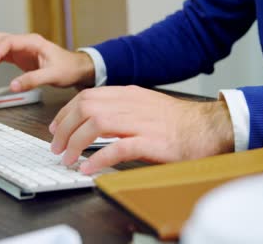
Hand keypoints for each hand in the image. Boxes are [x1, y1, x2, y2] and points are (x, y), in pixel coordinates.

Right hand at [0, 32, 94, 90]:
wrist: (77, 69)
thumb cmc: (68, 68)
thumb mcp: (52, 75)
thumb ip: (32, 80)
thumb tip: (13, 86)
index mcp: (33, 42)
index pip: (8, 42)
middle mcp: (26, 43)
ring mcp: (22, 49)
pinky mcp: (21, 58)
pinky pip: (3, 54)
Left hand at [49, 85, 234, 173]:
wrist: (206, 127)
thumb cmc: (176, 121)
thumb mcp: (144, 104)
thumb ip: (119, 108)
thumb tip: (92, 121)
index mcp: (127, 94)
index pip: (86, 97)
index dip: (66, 113)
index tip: (56, 127)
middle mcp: (130, 104)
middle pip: (85, 109)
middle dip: (65, 128)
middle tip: (57, 147)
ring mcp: (140, 122)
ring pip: (96, 125)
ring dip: (75, 143)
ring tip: (67, 159)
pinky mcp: (151, 142)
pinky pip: (117, 148)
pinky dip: (97, 158)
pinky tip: (88, 168)